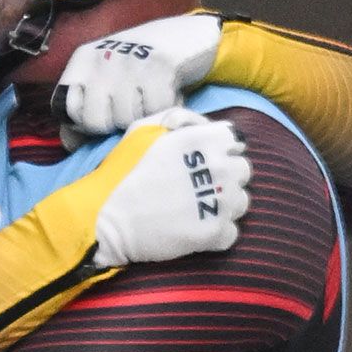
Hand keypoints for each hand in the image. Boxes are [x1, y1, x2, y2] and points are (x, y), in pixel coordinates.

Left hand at [52, 14, 223, 144]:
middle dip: (115, 124)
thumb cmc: (142, 63)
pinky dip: (165, 109)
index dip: (86, 123)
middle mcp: (103, 57)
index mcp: (84, 59)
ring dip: (143, 117)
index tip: (106, 118)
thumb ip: (87, 103)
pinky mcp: (160, 66)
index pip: (69, 108)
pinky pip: (154, 111)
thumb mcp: (107, 75)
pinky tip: (169, 95)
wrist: (189, 33)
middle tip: (132, 110)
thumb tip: (71, 142)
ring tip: (152, 98)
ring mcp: (131, 61)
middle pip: (96, 121)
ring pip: (126, 118)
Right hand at [89, 109, 251, 266]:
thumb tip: (203, 124)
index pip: (235, 140)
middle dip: (225, 176)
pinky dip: (217, 232)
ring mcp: (221, 202)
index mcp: (205, 140)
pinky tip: (196, 228)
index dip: (220, 149)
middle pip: (243, 170)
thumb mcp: (142, 130)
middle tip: (199, 185)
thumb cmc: (122, 172)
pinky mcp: (217, 233)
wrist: (109, 220)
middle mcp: (221, 168)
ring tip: (198, 208)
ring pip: (242, 201)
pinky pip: (232, 232)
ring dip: (224, 204)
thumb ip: (178, 118)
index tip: (204, 160)